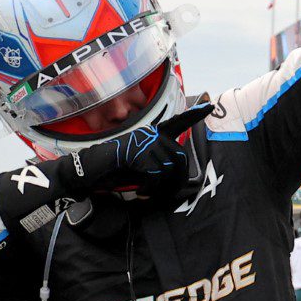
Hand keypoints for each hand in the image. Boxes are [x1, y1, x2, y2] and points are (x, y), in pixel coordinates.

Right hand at [48, 103, 211, 200]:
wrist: (92, 169)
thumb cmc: (117, 170)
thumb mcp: (143, 165)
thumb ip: (160, 164)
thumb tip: (180, 175)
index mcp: (153, 134)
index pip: (177, 122)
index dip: (193, 115)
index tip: (209, 105)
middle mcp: (151, 133)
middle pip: (179, 159)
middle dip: (176, 183)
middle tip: (162, 196)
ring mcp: (145, 141)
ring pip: (169, 169)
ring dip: (160, 188)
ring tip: (147, 194)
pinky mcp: (138, 151)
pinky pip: (155, 175)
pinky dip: (149, 188)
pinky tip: (140, 192)